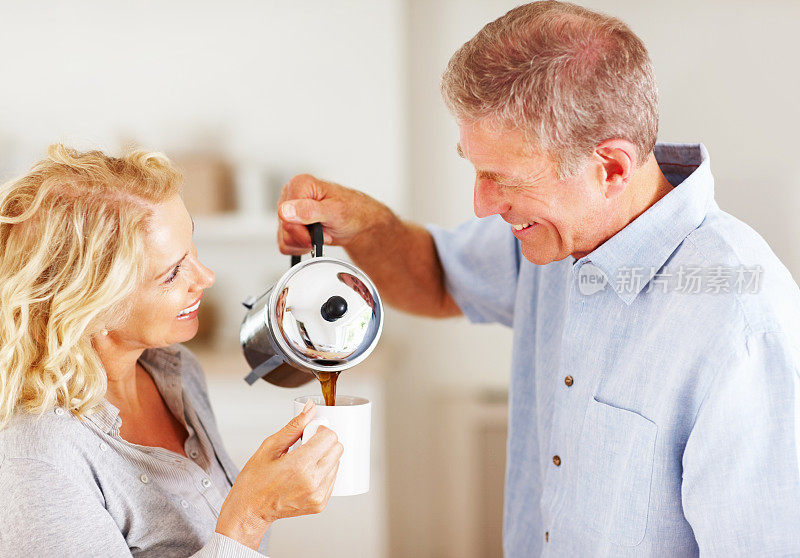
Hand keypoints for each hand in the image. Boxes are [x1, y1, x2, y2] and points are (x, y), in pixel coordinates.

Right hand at [215, 400, 342, 549]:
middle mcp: (312, 482)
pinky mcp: (320, 504)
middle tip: (305, 446)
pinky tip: (305, 474)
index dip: (319, 430)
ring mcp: (318, 495)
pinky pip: (332, 479)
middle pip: (337, 449)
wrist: (250, 511)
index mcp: (299, 465)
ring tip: (302, 462)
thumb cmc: (254, 481)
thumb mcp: (269, 447)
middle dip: (323, 442)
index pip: (329, 437)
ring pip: (337, 463)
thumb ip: (293, 426)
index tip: (309, 433)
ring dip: (324, 457)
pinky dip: (322, 472)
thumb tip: (310, 408)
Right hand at [277, 174, 390, 254]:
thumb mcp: (335, 212)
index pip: (285, 216)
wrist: (360, 222)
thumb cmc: (353, 212)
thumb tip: (284, 211)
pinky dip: (300, 247)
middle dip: (306, 237)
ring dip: (304, 243)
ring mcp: (289, 210)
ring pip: (283, 238)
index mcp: (300, 184)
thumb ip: (309, 211)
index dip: (302, 230)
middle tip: (324, 232)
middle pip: (285, 228)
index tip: (320, 233)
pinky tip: (313, 239)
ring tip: (321, 234)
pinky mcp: (290, 223)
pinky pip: (284, 243)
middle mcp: (291, 194)